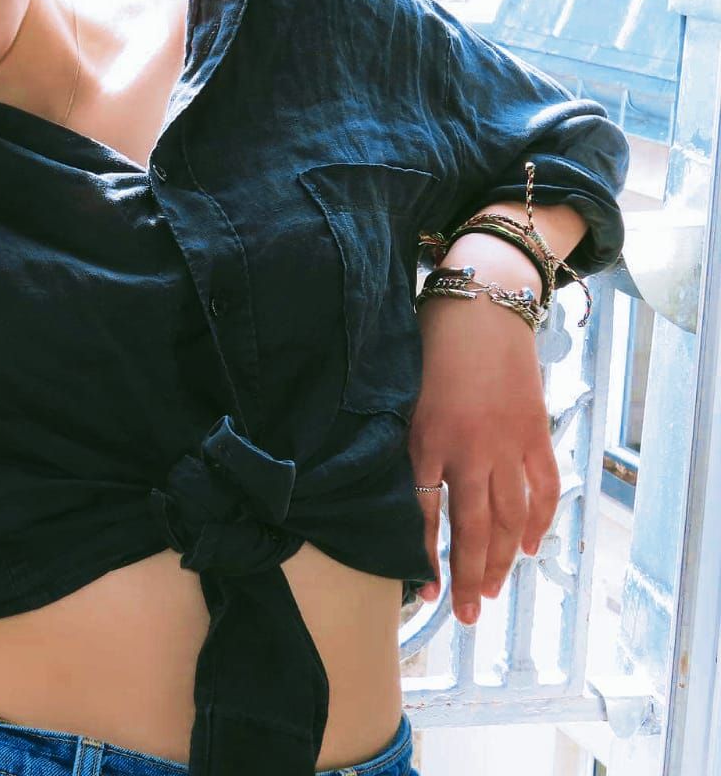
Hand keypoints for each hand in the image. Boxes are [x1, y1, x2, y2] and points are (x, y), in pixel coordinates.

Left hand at [409, 278, 560, 625]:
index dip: (424, 555)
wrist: (483, 301)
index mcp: (425, 436)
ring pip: (510, 518)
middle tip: (466, 615)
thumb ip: (394, 434)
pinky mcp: (535, 432)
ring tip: (493, 592)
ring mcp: (507, 443)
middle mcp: (469, 448)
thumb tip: (371, 478)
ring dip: (503, 561)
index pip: (424, 512)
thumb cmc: (427, 339)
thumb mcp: (397, 387)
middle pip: (472, 528)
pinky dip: (540, 521)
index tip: (424, 590)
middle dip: (469, 577)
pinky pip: (543, 489)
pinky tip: (530, 547)